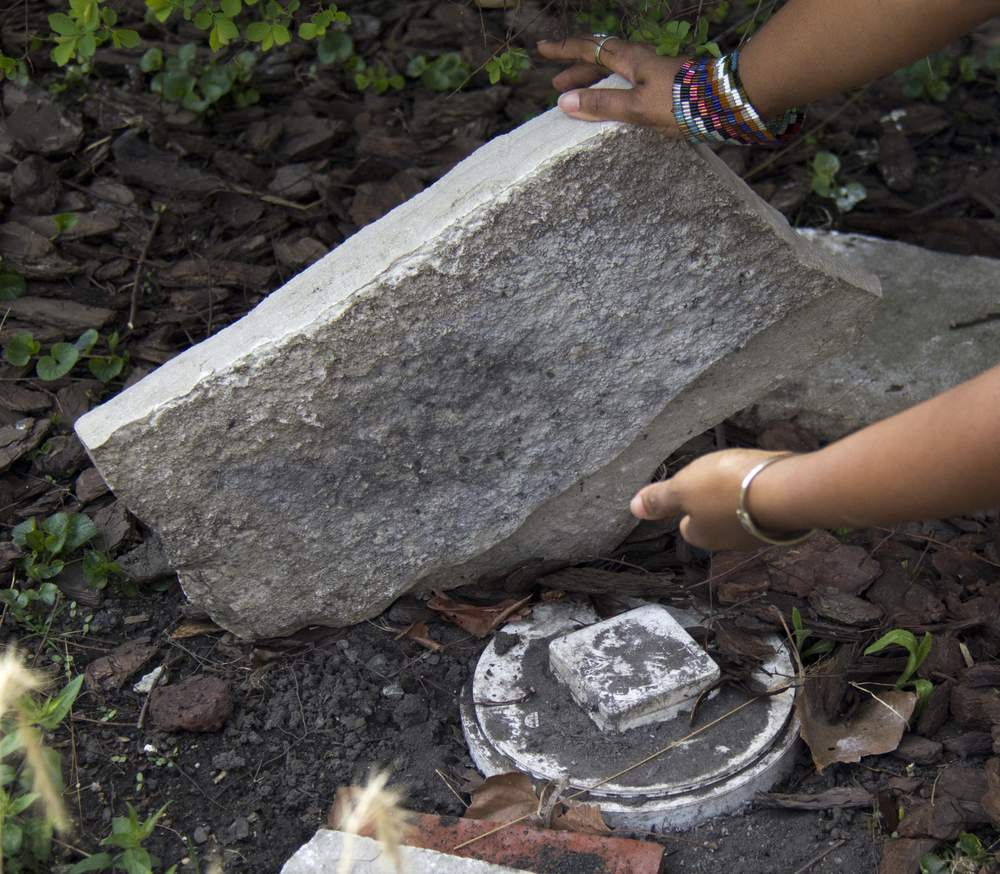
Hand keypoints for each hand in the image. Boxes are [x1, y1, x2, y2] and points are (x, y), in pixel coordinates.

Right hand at [536, 36, 683, 132]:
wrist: (724, 102)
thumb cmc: (681, 102)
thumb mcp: (636, 107)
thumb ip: (602, 105)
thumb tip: (566, 102)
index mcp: (630, 60)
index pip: (590, 49)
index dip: (565, 50)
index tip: (542, 48)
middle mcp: (640, 61)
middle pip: (601, 60)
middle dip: (577, 70)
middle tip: (557, 85)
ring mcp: (654, 73)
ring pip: (616, 72)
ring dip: (595, 83)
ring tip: (580, 99)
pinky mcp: (665, 87)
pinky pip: (629, 84)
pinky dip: (613, 92)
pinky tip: (614, 107)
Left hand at [630, 449, 797, 550]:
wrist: (785, 490)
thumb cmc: (726, 488)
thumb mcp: (682, 488)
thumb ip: (660, 498)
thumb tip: (633, 508)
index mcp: (702, 536)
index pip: (689, 528)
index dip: (687, 508)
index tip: (692, 490)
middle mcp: (730, 542)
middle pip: (716, 522)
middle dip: (717, 502)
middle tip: (720, 477)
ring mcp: (760, 534)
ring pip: (743, 515)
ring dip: (743, 496)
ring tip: (744, 473)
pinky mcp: (785, 522)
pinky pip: (767, 507)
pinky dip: (765, 493)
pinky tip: (768, 477)